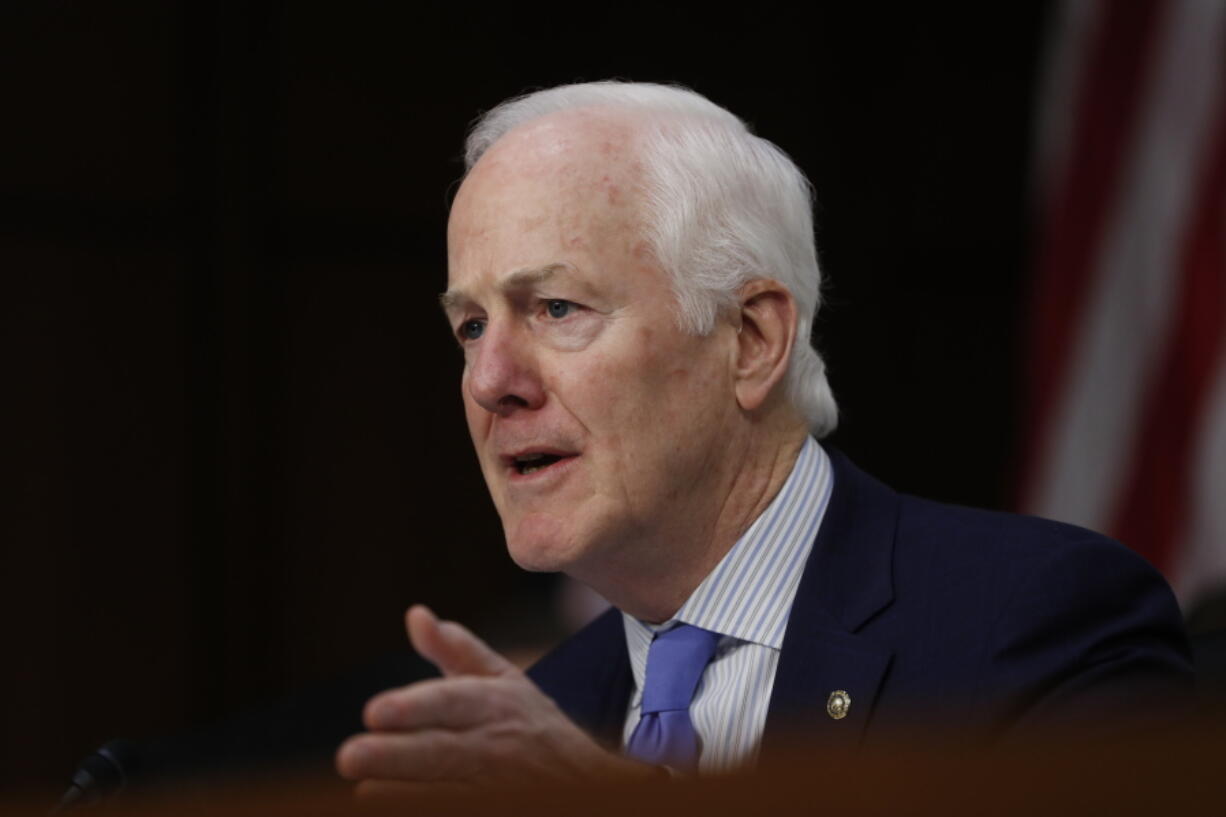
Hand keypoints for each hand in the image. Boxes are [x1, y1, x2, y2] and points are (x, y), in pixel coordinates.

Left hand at [336, 605, 651, 791]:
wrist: (588, 782)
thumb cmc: (531, 725)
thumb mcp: (503, 680)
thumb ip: (455, 651)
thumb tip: (414, 614)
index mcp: (495, 704)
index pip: (453, 702)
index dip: (414, 707)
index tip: (373, 712)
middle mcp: (495, 747)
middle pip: (442, 753)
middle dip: (396, 756)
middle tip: (349, 755)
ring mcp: (499, 789)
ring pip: (449, 793)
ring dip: (405, 794)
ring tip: (363, 792)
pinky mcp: (500, 810)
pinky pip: (460, 812)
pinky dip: (429, 810)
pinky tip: (387, 804)